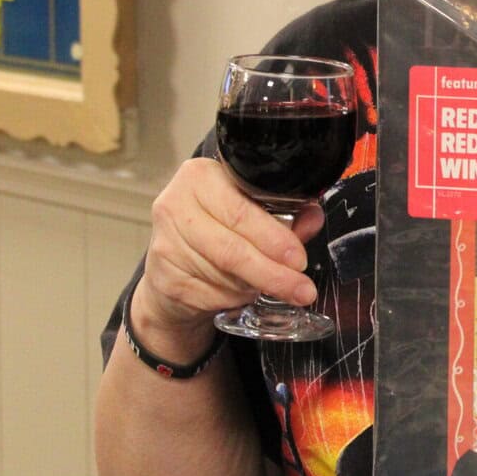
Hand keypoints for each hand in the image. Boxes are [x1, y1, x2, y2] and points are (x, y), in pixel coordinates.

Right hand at [132, 158, 324, 356]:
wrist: (173, 259)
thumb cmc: (217, 226)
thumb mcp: (249, 209)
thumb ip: (284, 214)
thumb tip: (313, 218)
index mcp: (199, 177)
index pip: (240, 212)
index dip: (274, 238)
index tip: (298, 259)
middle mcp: (174, 206)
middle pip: (231, 249)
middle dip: (273, 273)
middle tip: (301, 288)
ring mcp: (165, 244)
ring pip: (224, 276)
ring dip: (256, 286)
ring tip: (274, 285)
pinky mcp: (163, 278)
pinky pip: (211, 295)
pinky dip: (235, 298)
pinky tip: (244, 292)